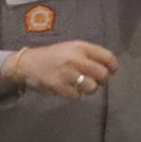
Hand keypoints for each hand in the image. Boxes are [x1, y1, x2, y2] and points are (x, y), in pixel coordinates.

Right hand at [1, 40, 118, 98]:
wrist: (27, 63)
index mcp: (81, 47)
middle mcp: (75, 59)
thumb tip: (110, 67)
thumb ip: (90, 54)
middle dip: (103, 79)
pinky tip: (70, 88)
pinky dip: (76, 94)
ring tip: (83, 85)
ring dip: (89, 88)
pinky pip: (77, 95)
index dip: (113, 66)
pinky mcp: (58, 86)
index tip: (111, 71)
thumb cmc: (54, 55)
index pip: (108, 57)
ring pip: (92, 87)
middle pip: (103, 74)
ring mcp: (67, 73)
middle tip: (96, 80)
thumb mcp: (72, 48)